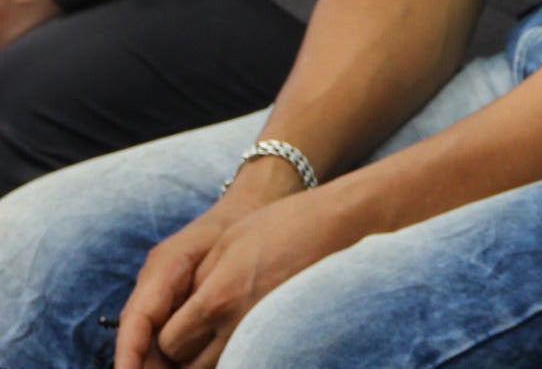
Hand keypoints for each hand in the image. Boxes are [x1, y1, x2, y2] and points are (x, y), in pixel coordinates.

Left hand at [118, 182, 363, 368]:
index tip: (176, 325)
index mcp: (216, 298)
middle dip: (185, 353)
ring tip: (218, 335)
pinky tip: (242, 337)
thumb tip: (178, 312)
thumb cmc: (283, 225)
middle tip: (193, 334)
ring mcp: (265, 334)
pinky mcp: (286, 337)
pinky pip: (251, 358)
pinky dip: (241, 354)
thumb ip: (196, 281)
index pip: (169, 341)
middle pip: (189, 365)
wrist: (339, 224)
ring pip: (219, 367)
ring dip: (209, 359)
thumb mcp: (228, 243)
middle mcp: (237, 325)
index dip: (166, 337)